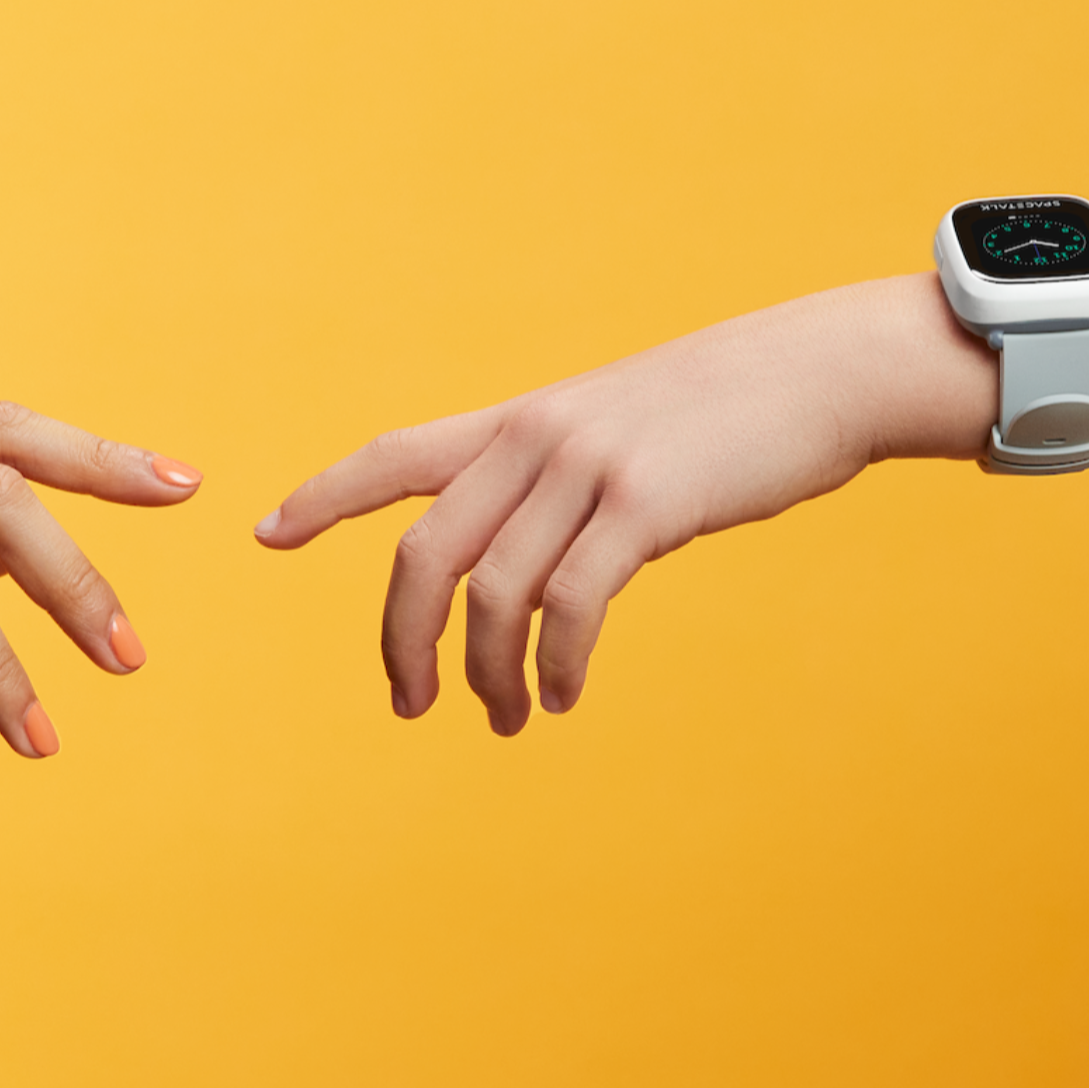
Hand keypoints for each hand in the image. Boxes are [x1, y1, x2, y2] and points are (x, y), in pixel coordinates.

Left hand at [253, 277, 987, 732]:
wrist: (821, 370)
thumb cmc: (726, 412)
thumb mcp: (618, 428)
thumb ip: (558, 480)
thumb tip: (527, 556)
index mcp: (520, 421)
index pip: (394, 456)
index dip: (324, 496)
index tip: (267, 535)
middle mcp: (535, 438)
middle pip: (422, 553)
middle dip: (400, 642)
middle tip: (409, 705)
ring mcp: (587, 468)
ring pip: (492, 592)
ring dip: (486, 673)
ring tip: (506, 717)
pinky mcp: (644, 505)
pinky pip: (571, 603)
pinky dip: (557, 664)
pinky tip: (564, 694)